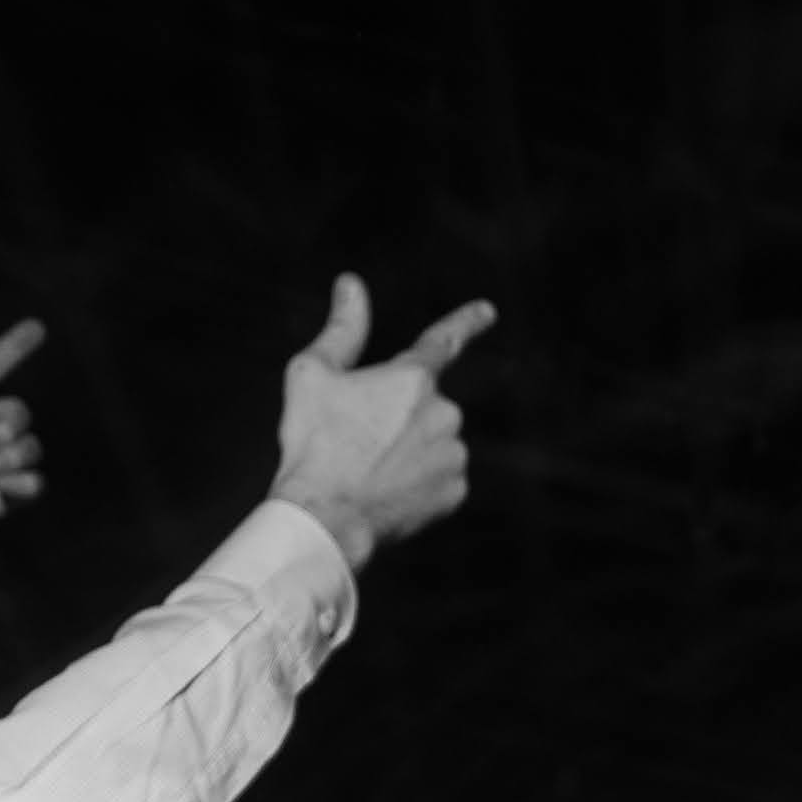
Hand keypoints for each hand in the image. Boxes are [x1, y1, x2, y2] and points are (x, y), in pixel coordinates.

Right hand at [267, 273, 492, 569]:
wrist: (326, 517)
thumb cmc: (313, 443)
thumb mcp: (313, 374)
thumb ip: (342, 328)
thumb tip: (351, 284)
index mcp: (413, 378)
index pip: (444, 341)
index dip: (466, 322)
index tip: (487, 311)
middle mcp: (445, 413)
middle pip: (421, 406)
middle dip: (396, 418)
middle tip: (356, 441)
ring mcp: (454, 455)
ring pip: (432, 443)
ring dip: (407, 450)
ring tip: (368, 470)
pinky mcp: (456, 492)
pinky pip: (439, 478)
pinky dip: (417, 482)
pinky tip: (387, 492)